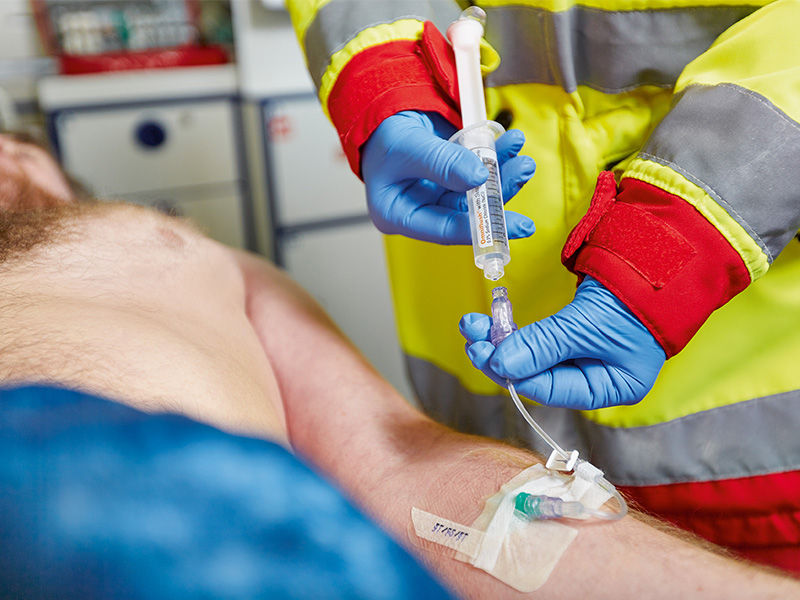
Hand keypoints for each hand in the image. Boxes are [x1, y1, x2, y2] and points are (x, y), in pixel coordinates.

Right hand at [361, 110, 535, 243]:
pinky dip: (498, 158)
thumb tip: (479, 177)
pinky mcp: (454, 176)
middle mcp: (421, 210)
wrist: (384, 111)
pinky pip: (480, 172)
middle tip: (523, 174)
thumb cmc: (382, 134)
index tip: (512, 224)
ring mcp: (440, 193)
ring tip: (522, 159)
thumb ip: (442, 162)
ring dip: (504, 175)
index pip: (444, 229)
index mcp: (398, 214)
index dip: (480, 227)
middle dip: (499, 194)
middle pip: (467, 211)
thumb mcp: (407, 146)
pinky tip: (511, 145)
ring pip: (478, 191)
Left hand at [459, 276, 665, 408]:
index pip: (553, 389)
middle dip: (501, 355)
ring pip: (533, 354)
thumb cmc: (637, 295)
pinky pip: (539, 337)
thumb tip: (501, 365)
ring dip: (502, 340)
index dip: (516, 374)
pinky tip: (493, 322)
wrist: (661, 252)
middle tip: (472, 338)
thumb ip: (545, 345)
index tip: (485, 355)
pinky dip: (517, 329)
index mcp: (611, 386)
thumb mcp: (588, 325)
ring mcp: (586, 353)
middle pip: (538, 374)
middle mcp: (597, 375)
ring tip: (473, 325)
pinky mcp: (576, 330)